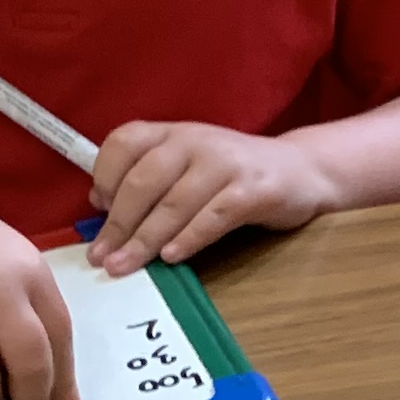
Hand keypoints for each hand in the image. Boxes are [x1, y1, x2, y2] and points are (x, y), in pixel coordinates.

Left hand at [89, 118, 330, 273]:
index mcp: (173, 132)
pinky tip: (170, 258)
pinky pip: (212, 218)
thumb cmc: (234, 174)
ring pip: (174, 204)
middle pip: (143, 181)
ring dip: (144, 240)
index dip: (105, 177)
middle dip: (119, 224)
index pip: (124, 143)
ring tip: (125, 266)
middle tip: (101, 258)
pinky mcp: (253, 190)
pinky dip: (188, 239)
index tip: (99, 212)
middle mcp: (195, 141)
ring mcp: (225, 164)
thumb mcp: (187, 164)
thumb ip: (148, 177)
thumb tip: (99, 202)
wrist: (301, 170)